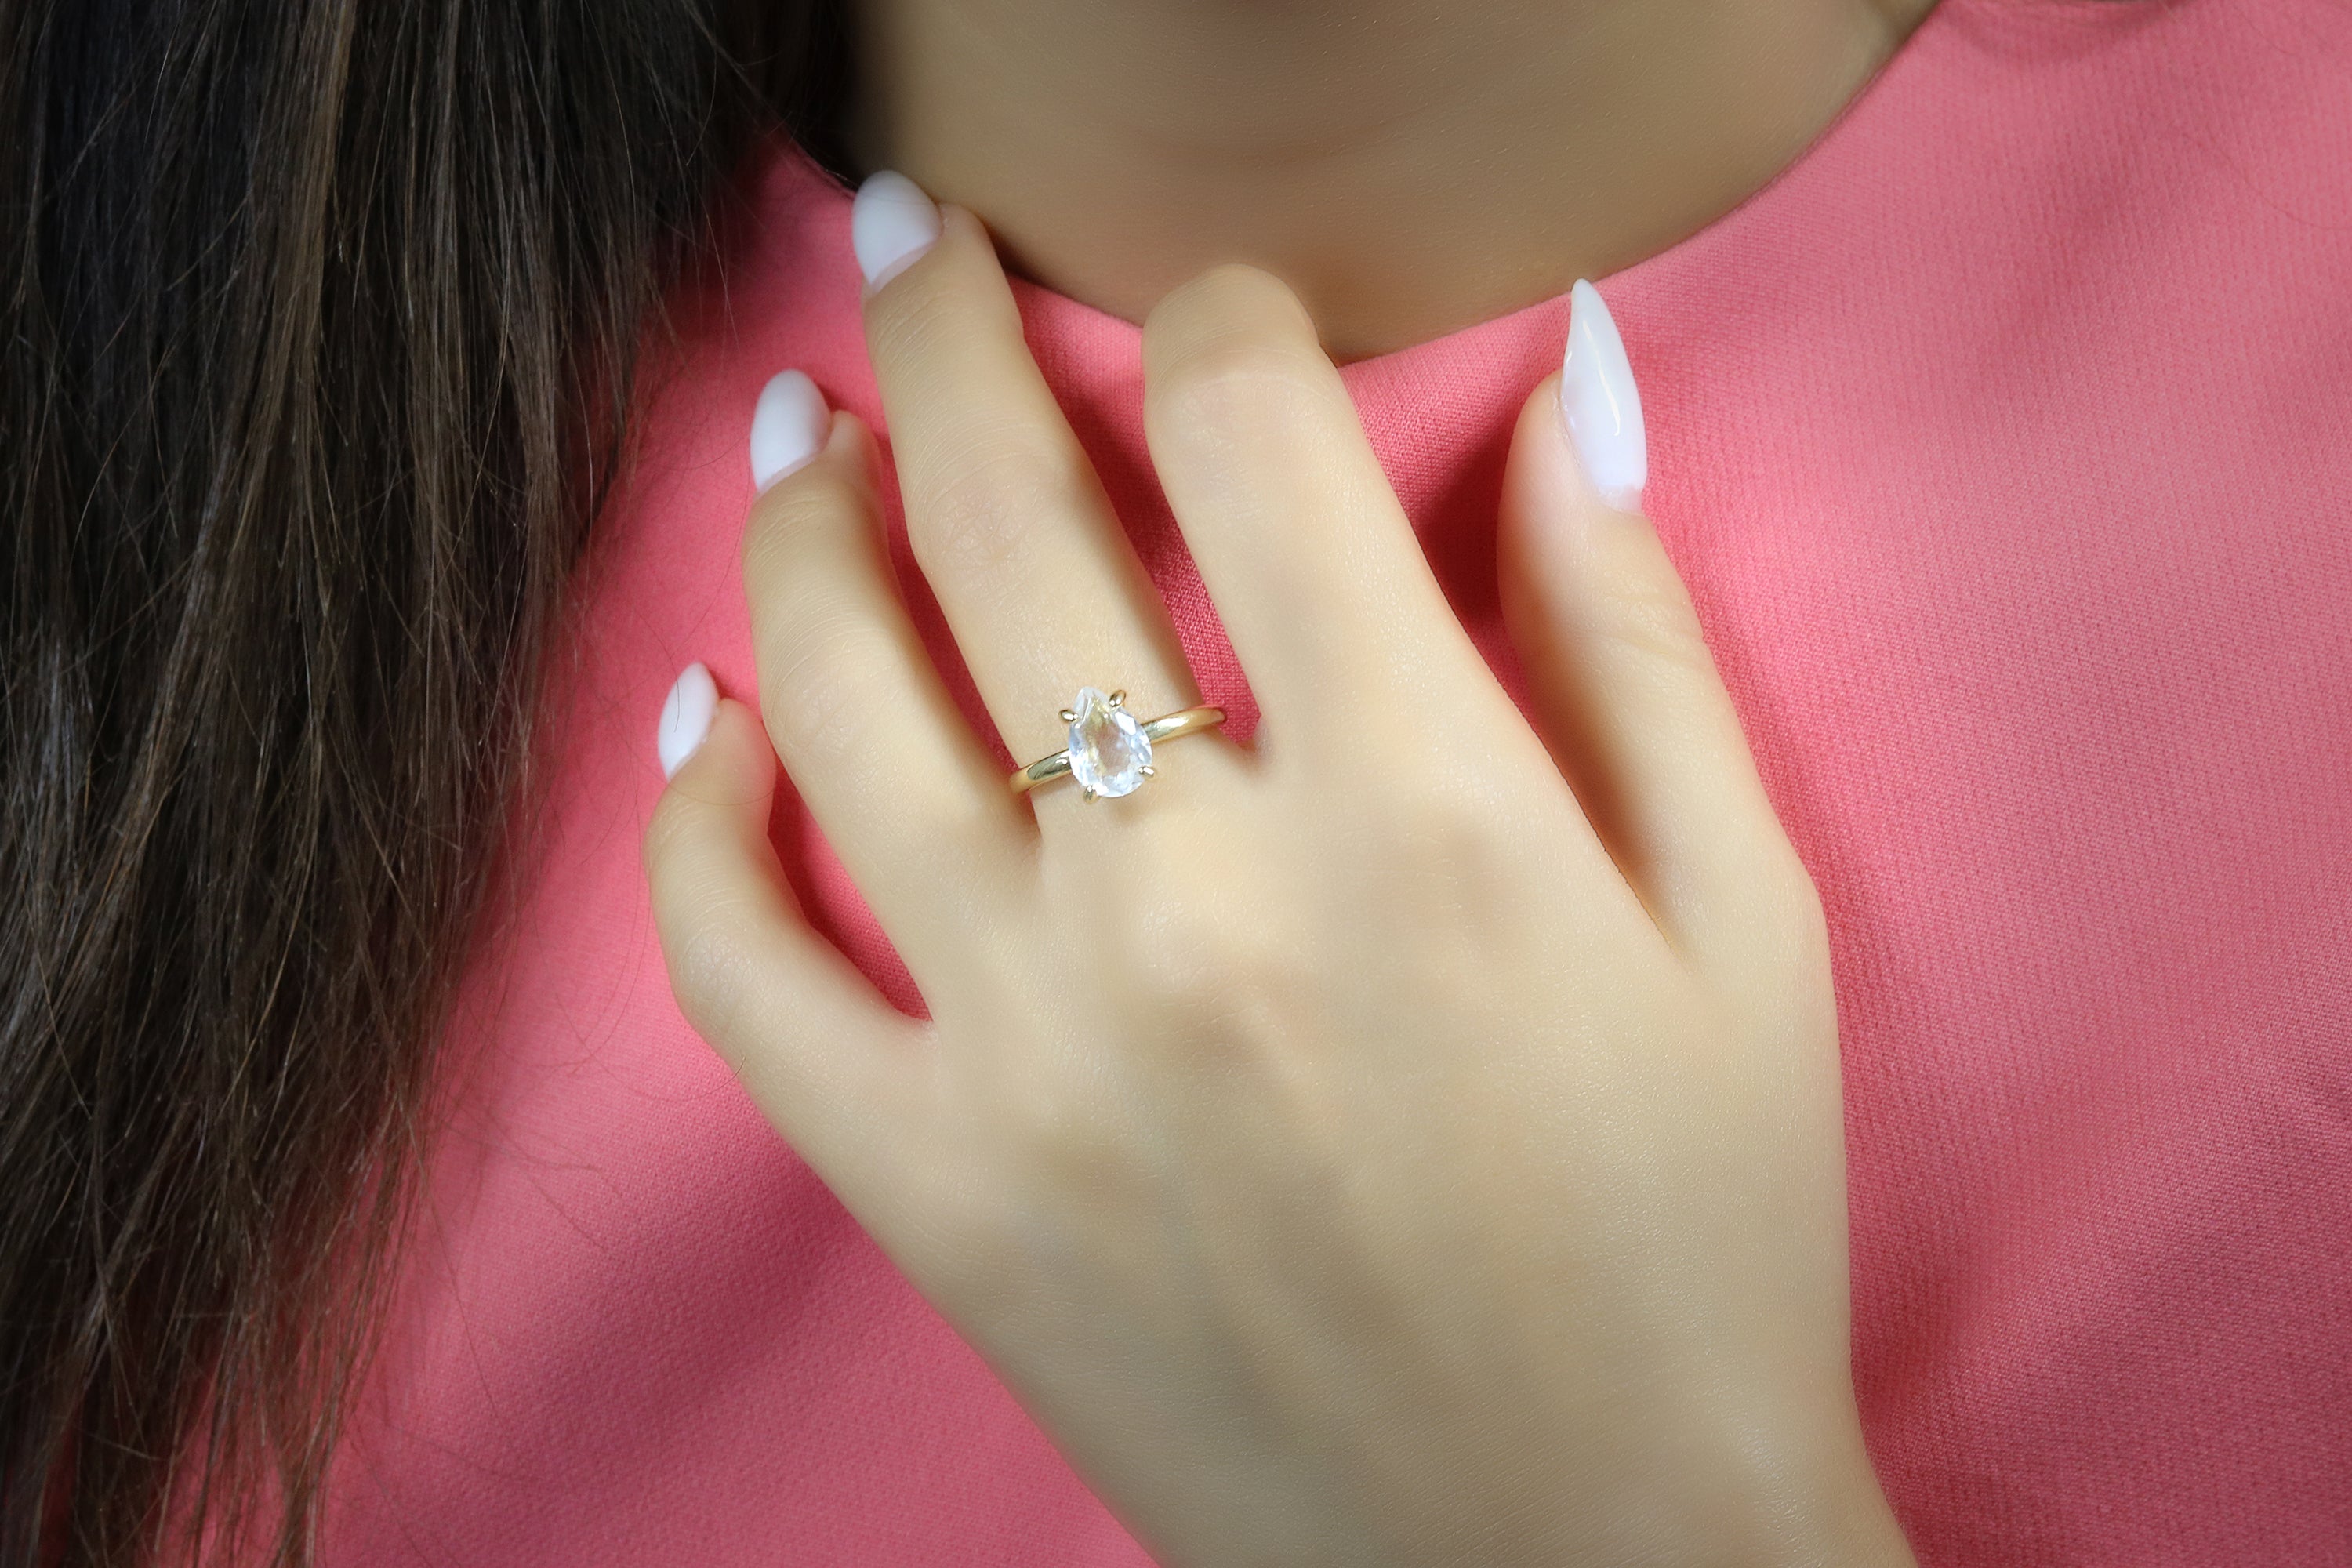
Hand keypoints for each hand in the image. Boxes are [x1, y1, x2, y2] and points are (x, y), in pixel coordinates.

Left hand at [644, 177, 1911, 1566]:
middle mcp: (1195, 900)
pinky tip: (716, 716)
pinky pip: (735, 962)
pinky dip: (694, 813)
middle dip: (953, 330)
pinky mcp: (933, 1188)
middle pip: (1006, 512)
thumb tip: (1571, 381)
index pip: (1251, 434)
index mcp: (1422, 813)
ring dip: (802, 519)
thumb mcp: (1741, 923)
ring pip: (831, 691)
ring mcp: (1028, 1048)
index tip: (1221, 319)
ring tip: (809, 431)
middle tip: (918, 249)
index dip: (1223, 320)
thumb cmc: (1694, 1245)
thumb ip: (1633, 632)